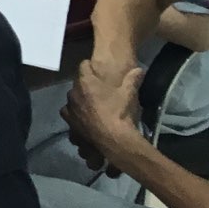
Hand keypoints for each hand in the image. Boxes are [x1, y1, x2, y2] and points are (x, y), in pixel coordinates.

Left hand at [62, 57, 144, 173]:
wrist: (113, 141)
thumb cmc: (119, 113)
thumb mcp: (128, 94)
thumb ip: (132, 80)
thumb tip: (139, 69)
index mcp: (85, 84)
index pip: (83, 66)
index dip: (89, 67)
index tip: (95, 70)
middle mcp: (73, 96)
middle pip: (76, 87)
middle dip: (84, 89)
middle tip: (96, 94)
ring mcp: (69, 113)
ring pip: (71, 105)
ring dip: (79, 106)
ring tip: (91, 111)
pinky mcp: (70, 128)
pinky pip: (72, 122)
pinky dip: (78, 123)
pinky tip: (87, 127)